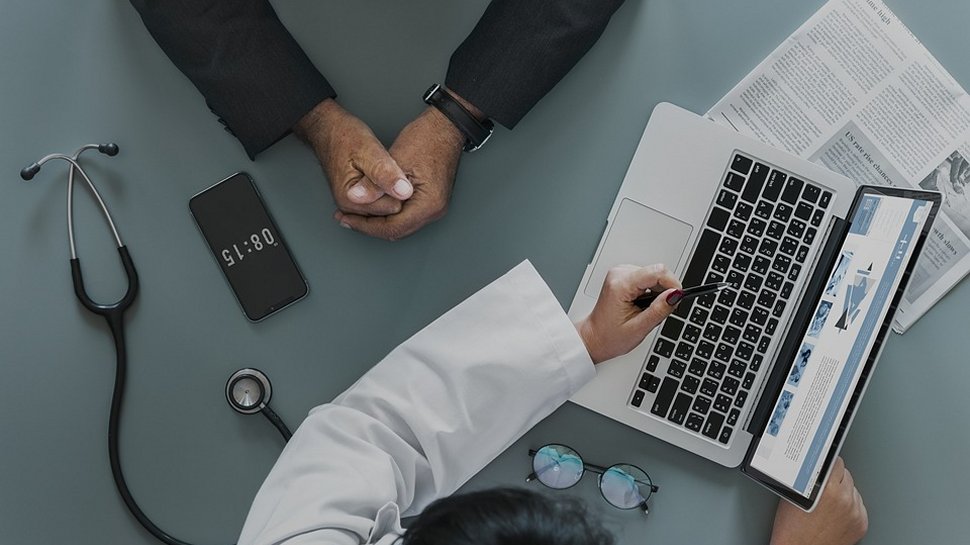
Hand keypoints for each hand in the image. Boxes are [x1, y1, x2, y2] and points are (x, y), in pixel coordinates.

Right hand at [296, 98, 412, 215]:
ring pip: (387, 208)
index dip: (400, 189)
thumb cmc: (345, 137)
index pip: (394, 207)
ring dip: (390, 192)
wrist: (328, 130)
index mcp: (352, 200)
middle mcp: (350, 209)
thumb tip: (404, 192)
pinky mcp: (356, 202)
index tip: (393, 171)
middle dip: (395, 192)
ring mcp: (352, 207)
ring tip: (382, 173)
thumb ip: (385, 173)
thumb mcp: (369, 150)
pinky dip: (384, 193)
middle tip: (388, 170)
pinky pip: (381, 204)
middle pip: (390, 211)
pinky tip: (380, 178)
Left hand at [335, 105, 464, 239]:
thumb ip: (374, 184)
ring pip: (401, 225)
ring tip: (356, 212)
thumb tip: (355, 198)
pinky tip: (374, 204)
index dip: (365, 226)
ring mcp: (435, 207)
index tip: (346, 218)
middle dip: (369, 226)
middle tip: (346, 217)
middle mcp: (435, 211)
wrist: (445, 127)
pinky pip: (407, 215)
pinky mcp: (431, 201)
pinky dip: (388, 213)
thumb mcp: (395, 160)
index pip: (392, 228)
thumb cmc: (426, 139)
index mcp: (428, 204)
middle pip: (397, 231)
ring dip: (378, 221)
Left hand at [574, 264, 681, 363]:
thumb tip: (676, 295)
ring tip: (645, 310)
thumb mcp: (639, 328)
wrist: (594, 338)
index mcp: (621, 285)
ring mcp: (621, 273)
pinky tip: (642, 305)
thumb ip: (659, 310)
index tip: (677, 299)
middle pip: (657, 272)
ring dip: (657, 293)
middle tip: (657, 311)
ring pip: (654, 275)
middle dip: (664, 292)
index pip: (657, 271)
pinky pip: (648, 278)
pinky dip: (651, 292)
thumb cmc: (609, 336)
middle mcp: (619, 274)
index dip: (673, 284)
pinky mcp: (624, 276)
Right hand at [769, 457, 867, 544]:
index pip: (836, 461)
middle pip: (845, 473)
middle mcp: (844, 499)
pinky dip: (849, 505)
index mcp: (827, 489)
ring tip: (827, 500)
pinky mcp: (861, 524)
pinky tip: (835, 510)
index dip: (827, 461)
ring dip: (843, 490)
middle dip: (834, 477)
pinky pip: (858, 505)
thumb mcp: (794, 495)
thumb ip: (806, 477)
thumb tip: (816, 465)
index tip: (825, 462)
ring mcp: (855, 513)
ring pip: (853, 488)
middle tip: (822, 484)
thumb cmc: (792, 529)